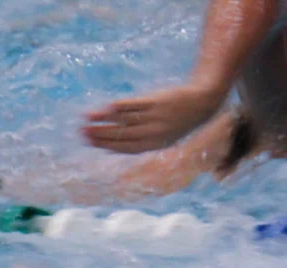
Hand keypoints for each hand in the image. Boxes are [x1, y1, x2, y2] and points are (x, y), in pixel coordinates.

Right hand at [82, 84, 227, 153]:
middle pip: (122, 134)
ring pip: (125, 120)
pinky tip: (106, 107)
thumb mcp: (163, 135)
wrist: (204, 101)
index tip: (89, 142)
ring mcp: (155, 117)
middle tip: (82, 132)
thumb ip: (140, 139)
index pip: (125, 147)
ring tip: (88, 118)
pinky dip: (119, 107)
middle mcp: (153, 132)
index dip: (106, 145)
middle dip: (101, 134)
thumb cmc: (179, 120)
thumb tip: (113, 145)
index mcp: (154, 144)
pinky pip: (134, 105)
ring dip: (104, 120)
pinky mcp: (157, 101)